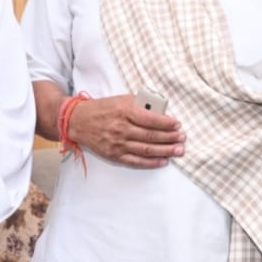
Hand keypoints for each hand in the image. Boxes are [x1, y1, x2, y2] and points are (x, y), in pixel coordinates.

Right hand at [68, 94, 185, 167]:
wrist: (79, 121)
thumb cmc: (103, 108)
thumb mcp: (121, 99)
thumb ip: (140, 104)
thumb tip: (161, 111)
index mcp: (124, 111)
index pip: (150, 119)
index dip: (166, 123)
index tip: (178, 124)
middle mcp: (121, 129)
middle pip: (151, 136)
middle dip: (170, 138)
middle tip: (182, 138)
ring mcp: (118, 144)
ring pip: (146, 149)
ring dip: (165, 151)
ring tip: (178, 150)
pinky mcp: (114, 155)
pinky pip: (136, 161)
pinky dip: (151, 162)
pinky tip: (163, 161)